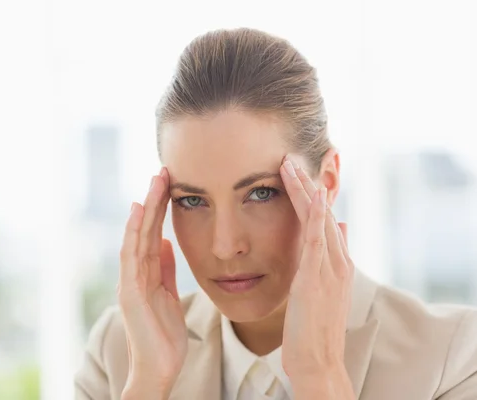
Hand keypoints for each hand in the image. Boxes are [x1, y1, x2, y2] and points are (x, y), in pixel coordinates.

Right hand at [117, 167, 187, 399]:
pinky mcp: (130, 293)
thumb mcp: (169, 295)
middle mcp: (134, 275)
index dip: (160, 209)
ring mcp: (130, 283)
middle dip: (154, 201)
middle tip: (163, 172)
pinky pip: (131, 258)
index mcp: (146, 274)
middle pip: (143, 230)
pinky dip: (133, 234)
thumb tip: (164, 242)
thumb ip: (165, 269)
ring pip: (135, 238)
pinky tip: (139, 213)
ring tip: (154, 183)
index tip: (170, 184)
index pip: (152, 234)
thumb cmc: (164, 336)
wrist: (159, 369)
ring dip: (145, 209)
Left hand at [279, 156, 354, 397]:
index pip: (323, 220)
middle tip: (290, 157)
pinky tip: (312, 194)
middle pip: (321, 213)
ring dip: (305, 189)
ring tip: (290, 163)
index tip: (296, 173)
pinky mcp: (316, 277)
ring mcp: (329, 268)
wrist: (318, 361)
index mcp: (336, 263)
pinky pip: (317, 238)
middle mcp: (337, 261)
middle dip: (306, 184)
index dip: (311, 196)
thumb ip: (329, 260)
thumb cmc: (314, 329)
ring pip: (318, 219)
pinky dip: (316, 214)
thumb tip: (339, 228)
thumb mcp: (323, 290)